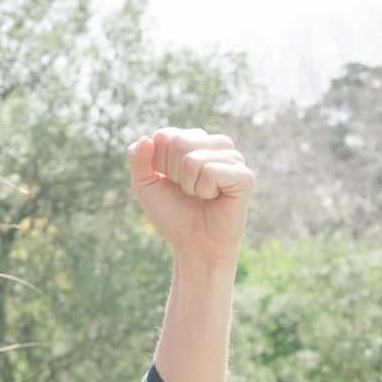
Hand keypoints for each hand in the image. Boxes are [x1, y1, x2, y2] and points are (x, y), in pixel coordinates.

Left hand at [127, 128, 255, 267]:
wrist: (193, 245)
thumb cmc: (173, 214)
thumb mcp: (145, 185)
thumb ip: (138, 159)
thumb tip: (146, 139)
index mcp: (194, 140)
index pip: (164, 136)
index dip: (158, 164)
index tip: (170, 182)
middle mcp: (216, 144)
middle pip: (177, 142)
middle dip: (172, 174)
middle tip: (186, 191)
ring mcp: (233, 158)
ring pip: (192, 159)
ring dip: (188, 185)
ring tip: (200, 195)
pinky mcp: (244, 175)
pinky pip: (210, 171)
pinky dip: (204, 190)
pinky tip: (213, 198)